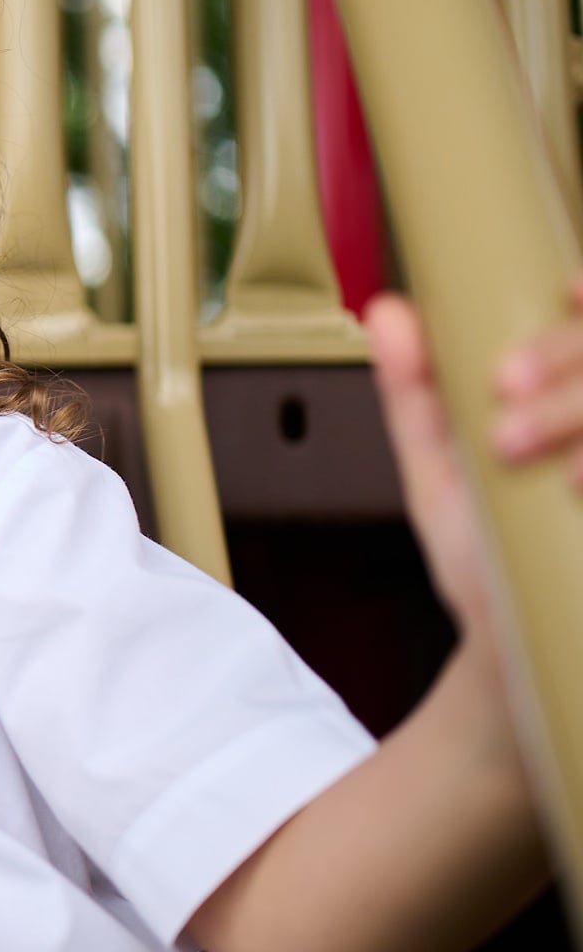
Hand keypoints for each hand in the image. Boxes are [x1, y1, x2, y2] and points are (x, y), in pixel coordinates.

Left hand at [363, 271, 582, 642]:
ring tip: (514, 445)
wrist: (516, 651)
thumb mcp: (444, 471)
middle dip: (568, 361)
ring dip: (579, 408)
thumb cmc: (490, 554)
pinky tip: (578, 488)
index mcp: (578, 396)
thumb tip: (387, 312)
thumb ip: (419, 394)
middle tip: (503, 388)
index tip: (561, 300)